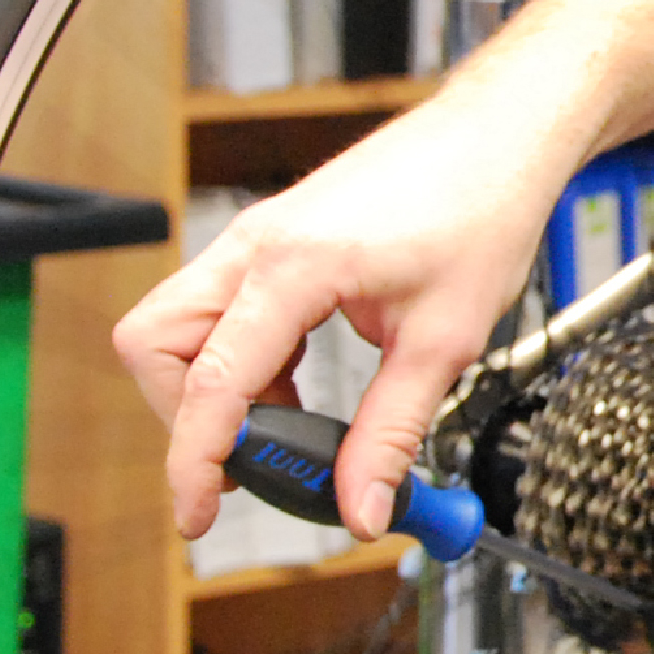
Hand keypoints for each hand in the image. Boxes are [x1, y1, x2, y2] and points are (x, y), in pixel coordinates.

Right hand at [114, 85, 576, 540]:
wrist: (499, 139)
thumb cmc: (480, 211)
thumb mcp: (443, 344)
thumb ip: (391, 435)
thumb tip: (362, 509)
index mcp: (291, 265)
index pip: (210, 381)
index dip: (195, 460)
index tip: (199, 514)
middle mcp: (255, 245)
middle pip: (154, 345)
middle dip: (185, 416)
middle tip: (253, 464)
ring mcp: (258, 239)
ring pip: (179, 328)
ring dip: (219, 392)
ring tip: (294, 429)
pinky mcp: (273, 243)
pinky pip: (223, 315)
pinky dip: (247, 366)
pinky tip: (302, 390)